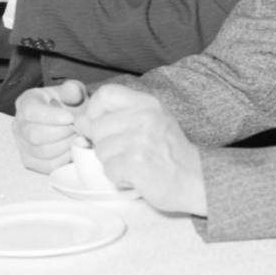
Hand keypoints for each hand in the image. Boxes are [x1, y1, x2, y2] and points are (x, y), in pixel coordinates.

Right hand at [12, 79, 88, 173]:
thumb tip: (72, 90)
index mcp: (25, 103)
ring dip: (65, 146)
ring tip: (78, 137)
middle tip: (78, 129)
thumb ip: (72, 90)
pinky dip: (65, 159)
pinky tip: (73, 148)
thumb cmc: (67, 105)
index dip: (52, 116)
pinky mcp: (30, 161)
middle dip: (62, 133)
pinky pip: (48, 165)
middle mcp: (18, 124)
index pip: (31, 112)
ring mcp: (22, 145)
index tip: (71, 117)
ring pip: (42, 152)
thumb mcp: (71, 92)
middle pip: (35, 135)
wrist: (67, 119)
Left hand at [74, 84, 206, 214]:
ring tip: (135, 164)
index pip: (105, 94)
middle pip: (97, 127)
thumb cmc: (170, 153)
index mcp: (146, 103)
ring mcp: (140, 139)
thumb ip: (114, 119)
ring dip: (113, 163)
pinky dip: (119, 178)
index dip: (95, 111)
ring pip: (101, 150)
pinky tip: (137, 176)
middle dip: (106, 145)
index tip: (101, 126)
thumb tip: (79, 119)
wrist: (196, 180)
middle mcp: (144, 116)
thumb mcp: (147, 124)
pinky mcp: (136, 162)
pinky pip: (109, 170)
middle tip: (128, 153)